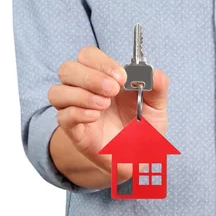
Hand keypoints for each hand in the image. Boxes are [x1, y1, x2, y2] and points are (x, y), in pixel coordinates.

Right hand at [48, 46, 169, 181]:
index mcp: (104, 78)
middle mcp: (86, 91)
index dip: (101, 62)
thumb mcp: (157, 107)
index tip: (122, 78)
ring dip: (81, 95)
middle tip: (113, 90)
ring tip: (105, 105)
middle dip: (90, 76)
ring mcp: (77, 111)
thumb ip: (158, 88)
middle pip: (67, 69)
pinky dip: (78, 113)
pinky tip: (96, 117)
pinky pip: (63, 117)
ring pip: (57, 92)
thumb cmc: (143, 129)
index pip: (87, 56)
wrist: (139, 159)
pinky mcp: (75, 132)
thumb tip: (155, 73)